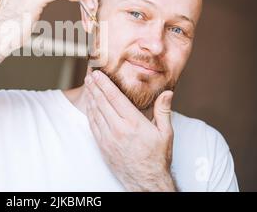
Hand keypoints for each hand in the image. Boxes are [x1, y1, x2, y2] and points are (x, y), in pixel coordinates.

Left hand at [84, 70, 175, 191]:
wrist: (146, 182)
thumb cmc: (157, 157)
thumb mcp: (166, 133)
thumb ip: (163, 111)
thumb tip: (168, 92)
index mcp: (134, 123)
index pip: (115, 97)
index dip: (105, 84)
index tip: (98, 74)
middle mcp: (119, 129)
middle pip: (102, 102)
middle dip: (95, 87)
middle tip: (89, 76)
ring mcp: (108, 138)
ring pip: (95, 112)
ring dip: (91, 98)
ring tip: (88, 86)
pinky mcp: (102, 146)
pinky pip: (93, 125)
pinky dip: (90, 113)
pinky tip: (89, 105)